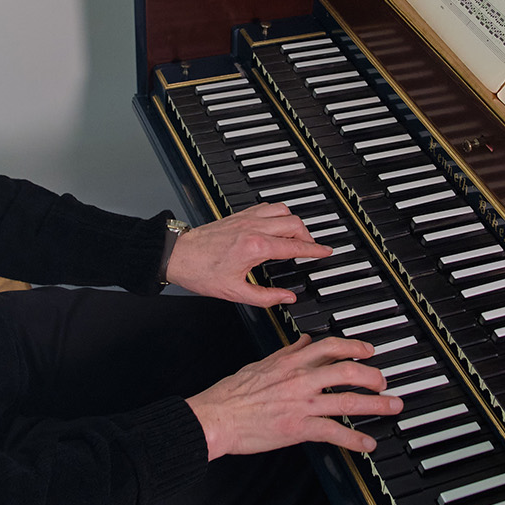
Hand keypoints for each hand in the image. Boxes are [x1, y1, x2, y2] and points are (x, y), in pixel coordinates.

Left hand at [165, 202, 328, 307]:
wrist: (178, 255)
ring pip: (282, 210)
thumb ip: (266, 297)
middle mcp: (253, 228)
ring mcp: (246, 218)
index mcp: (255, 247)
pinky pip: (266, 207)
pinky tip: (276, 225)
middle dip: (308, 236)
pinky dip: (278, 214)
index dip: (314, 250)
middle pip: (294, 223)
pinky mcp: (239, 215)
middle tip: (310, 248)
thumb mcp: (235, 292)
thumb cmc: (201, 272)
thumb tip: (287, 297)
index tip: (325, 252)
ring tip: (296, 236)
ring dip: (294, 222)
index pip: (294, 246)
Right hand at [186, 336, 401, 458]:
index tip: (368, 351)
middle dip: (372, 376)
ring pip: (347, 400)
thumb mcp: (261, 364)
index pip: (330, 346)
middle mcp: (300, 380)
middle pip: (347, 371)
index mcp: (290, 362)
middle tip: (385, 382)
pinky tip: (367, 445)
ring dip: (375, 405)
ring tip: (392, 407)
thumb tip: (304, 342)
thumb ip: (287, 353)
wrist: (217, 417)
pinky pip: (334, 433)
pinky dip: (354, 440)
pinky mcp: (299, 428)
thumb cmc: (232, 394)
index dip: (354, 347)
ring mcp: (302, 404)